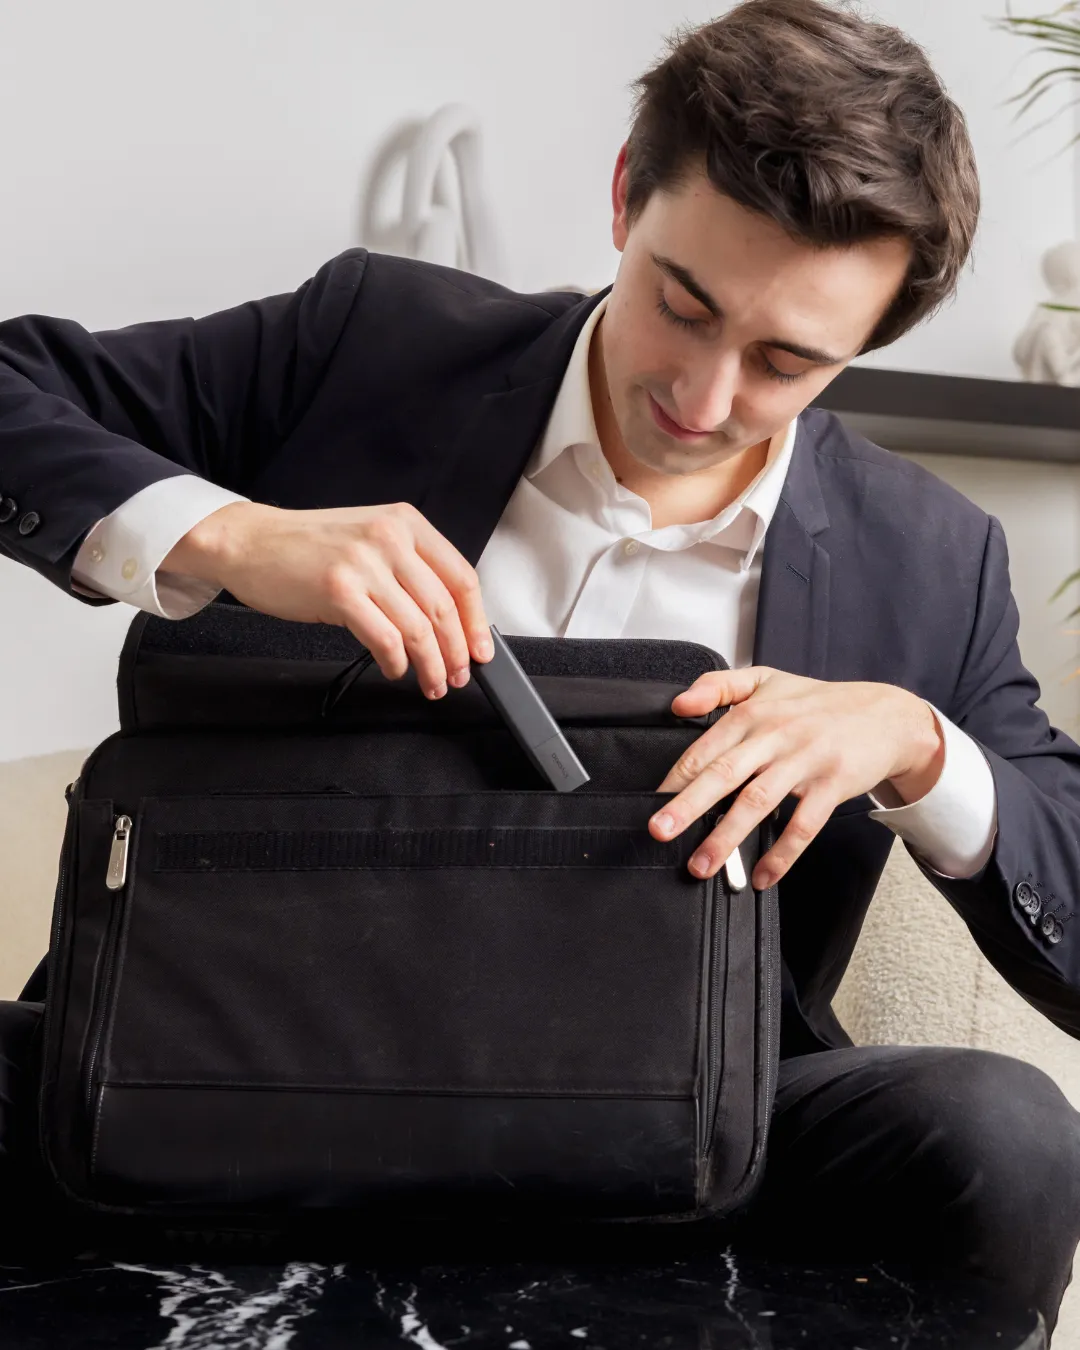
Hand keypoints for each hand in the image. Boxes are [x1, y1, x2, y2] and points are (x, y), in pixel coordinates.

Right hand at [162, 500, 493, 697]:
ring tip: (432, 683)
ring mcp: (364, 564)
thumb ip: (408, 567)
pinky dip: (397, 662)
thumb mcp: (368, 539)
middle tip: (458, 676)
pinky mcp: (339, 591)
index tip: (481, 650)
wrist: (249, 542)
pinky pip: (386, 638)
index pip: (461, 577)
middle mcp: (390, 538)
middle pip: (444, 608)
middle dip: (457, 652)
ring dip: (431, 665)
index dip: (476, 621)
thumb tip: (447, 619)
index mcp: (405, 523)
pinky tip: (395, 669)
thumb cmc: (307, 547)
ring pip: (419, 628)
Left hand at [650, 667, 943, 888]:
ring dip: (726, 837)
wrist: (887, 716)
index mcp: (754, 713)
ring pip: (758, 802)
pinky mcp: (832, 785)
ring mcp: (805, 761)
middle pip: (725, 773)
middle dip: (688, 804)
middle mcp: (776, 735)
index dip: (677, 777)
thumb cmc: (819, 703)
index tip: (652, 802)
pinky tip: (763, 876)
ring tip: (700, 864)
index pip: (706, 748)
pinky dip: (782, 853)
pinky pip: (803, 825)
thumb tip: (678, 704)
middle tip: (660, 830)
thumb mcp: (766, 679)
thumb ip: (718, 686)